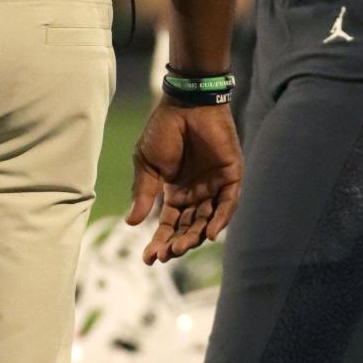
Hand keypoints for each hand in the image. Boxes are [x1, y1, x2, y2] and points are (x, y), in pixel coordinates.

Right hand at [128, 100, 242, 263]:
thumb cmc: (163, 130)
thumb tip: (131, 222)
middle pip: (188, 227)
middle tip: (165, 255)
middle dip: (177, 243)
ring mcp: (214, 185)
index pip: (168, 224)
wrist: (186, 103)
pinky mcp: (231, 175)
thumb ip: (144, 193)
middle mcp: (196, 193)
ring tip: (180, 248)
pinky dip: (220, 219)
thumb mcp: (147, 164)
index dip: (159, 241)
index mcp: (175, 192)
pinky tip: (208, 234)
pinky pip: (228, 203)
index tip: (148, 259)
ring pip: (207, 220)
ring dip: (195, 236)